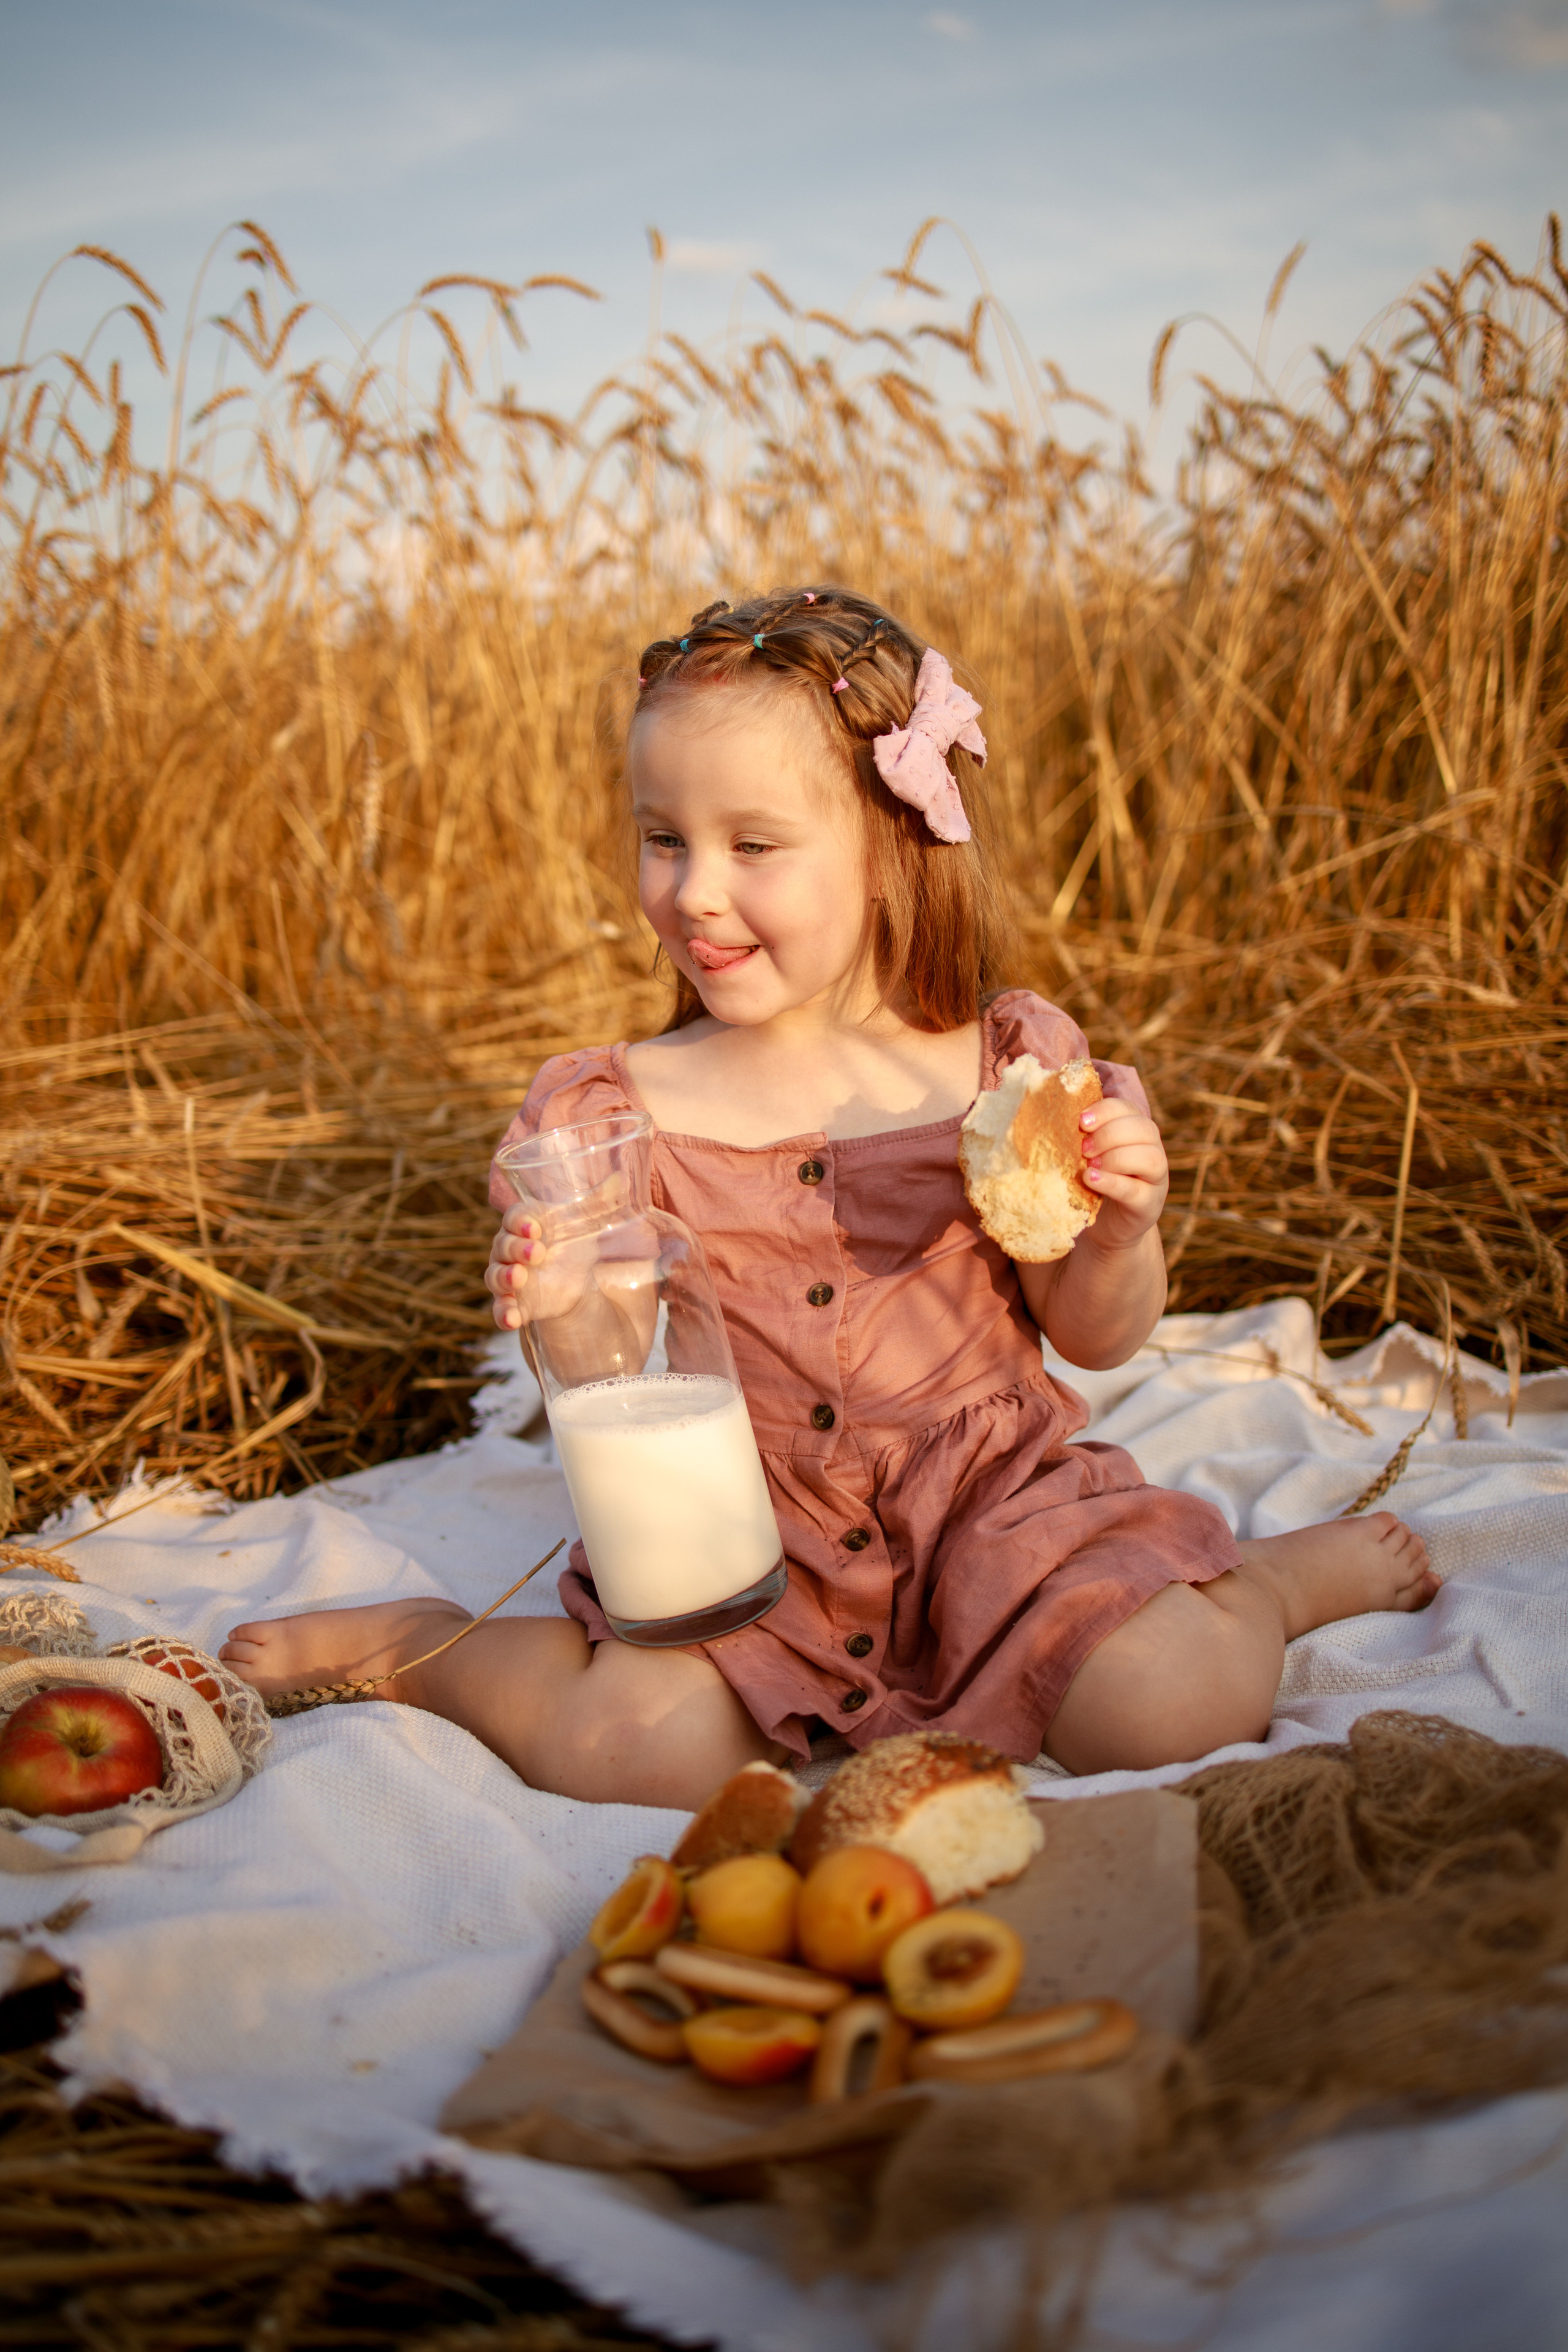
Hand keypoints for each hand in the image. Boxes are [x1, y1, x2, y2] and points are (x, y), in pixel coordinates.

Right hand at [486, 1205, 595, 1331]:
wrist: (576, 1280)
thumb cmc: (572, 1243)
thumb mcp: (587, 1222)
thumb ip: (600, 1200)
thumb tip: (622, 1178)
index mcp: (523, 1223)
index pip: (513, 1217)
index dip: (520, 1222)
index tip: (536, 1228)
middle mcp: (508, 1248)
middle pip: (502, 1245)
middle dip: (517, 1248)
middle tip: (537, 1253)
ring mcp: (508, 1276)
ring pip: (495, 1275)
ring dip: (504, 1277)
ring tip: (519, 1278)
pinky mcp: (514, 1302)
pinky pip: (500, 1310)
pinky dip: (503, 1314)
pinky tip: (512, 1320)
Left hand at [1077, 1095, 1168, 1248]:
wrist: (1105, 1226)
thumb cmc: (1093, 1181)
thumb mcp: (1088, 1154)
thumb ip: (1084, 1135)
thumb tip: (1057, 1114)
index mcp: (1137, 1132)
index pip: (1129, 1109)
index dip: (1106, 1111)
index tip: (1081, 1122)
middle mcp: (1153, 1151)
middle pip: (1145, 1128)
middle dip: (1109, 1134)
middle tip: (1083, 1148)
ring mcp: (1155, 1180)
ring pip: (1150, 1158)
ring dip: (1115, 1157)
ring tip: (1089, 1165)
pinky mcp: (1148, 1205)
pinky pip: (1135, 1190)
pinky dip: (1112, 1182)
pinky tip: (1091, 1179)